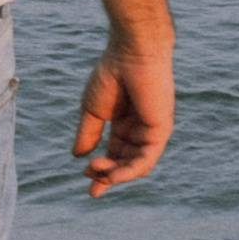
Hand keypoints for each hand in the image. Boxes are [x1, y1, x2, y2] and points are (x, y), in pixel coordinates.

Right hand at [73, 37, 173, 194]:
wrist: (130, 53)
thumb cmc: (111, 74)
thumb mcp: (92, 110)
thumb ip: (88, 134)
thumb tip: (78, 157)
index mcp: (124, 123)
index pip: (115, 154)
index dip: (102, 172)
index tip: (88, 186)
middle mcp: (140, 130)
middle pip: (125, 163)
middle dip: (107, 175)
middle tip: (89, 179)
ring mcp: (152, 131)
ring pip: (136, 165)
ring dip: (116, 174)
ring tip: (97, 174)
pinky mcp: (160, 130)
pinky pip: (146, 158)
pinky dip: (129, 170)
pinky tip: (112, 174)